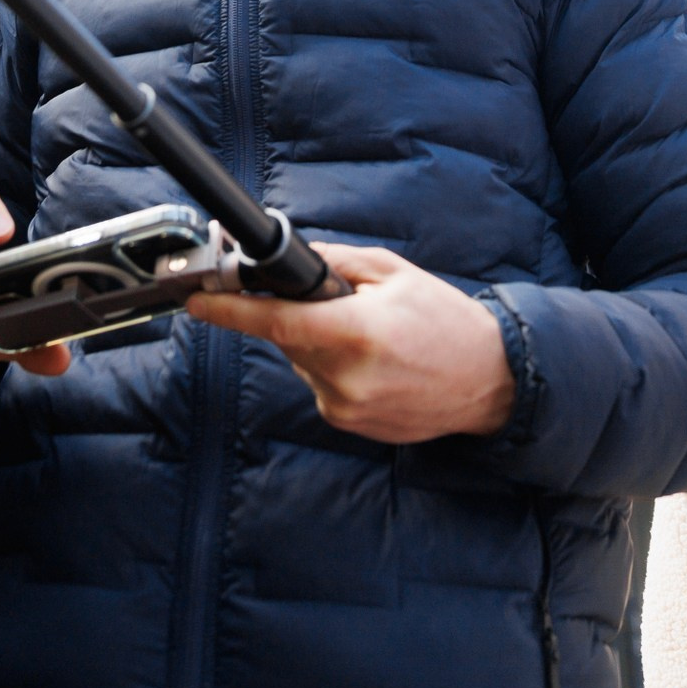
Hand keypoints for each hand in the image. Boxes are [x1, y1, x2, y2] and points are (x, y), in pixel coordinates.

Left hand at [187, 242, 515, 443]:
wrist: (489, 381)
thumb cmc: (446, 321)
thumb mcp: (394, 273)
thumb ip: (335, 264)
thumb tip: (288, 262)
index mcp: (356, 333)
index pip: (275, 322)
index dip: (229, 311)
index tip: (197, 301)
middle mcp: (345, 377)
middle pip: (288, 338)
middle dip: (299, 316)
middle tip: (338, 304)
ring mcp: (346, 407)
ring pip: (304, 362)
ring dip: (320, 344)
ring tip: (372, 339)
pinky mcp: (349, 424)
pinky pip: (322, 385)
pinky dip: (335, 368)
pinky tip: (375, 364)